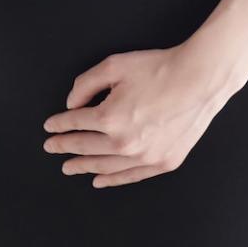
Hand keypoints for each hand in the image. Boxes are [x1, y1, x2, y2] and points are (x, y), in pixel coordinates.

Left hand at [42, 45, 235, 187]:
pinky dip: (112, 180)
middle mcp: (125, 142)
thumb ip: (85, 84)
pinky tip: (99, 180)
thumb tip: (71, 103)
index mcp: (109, 117)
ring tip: (69, 168)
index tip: (49, 127)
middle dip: (65, 148)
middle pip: (85, 148)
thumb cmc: (157, 69)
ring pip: (105, 166)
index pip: (76, 124)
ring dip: (84, 167)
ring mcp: (145, 156)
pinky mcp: (163, 162)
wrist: (198, 81)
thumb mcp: (113, 66)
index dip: (59, 125)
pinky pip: (130, 176)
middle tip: (51, 148)